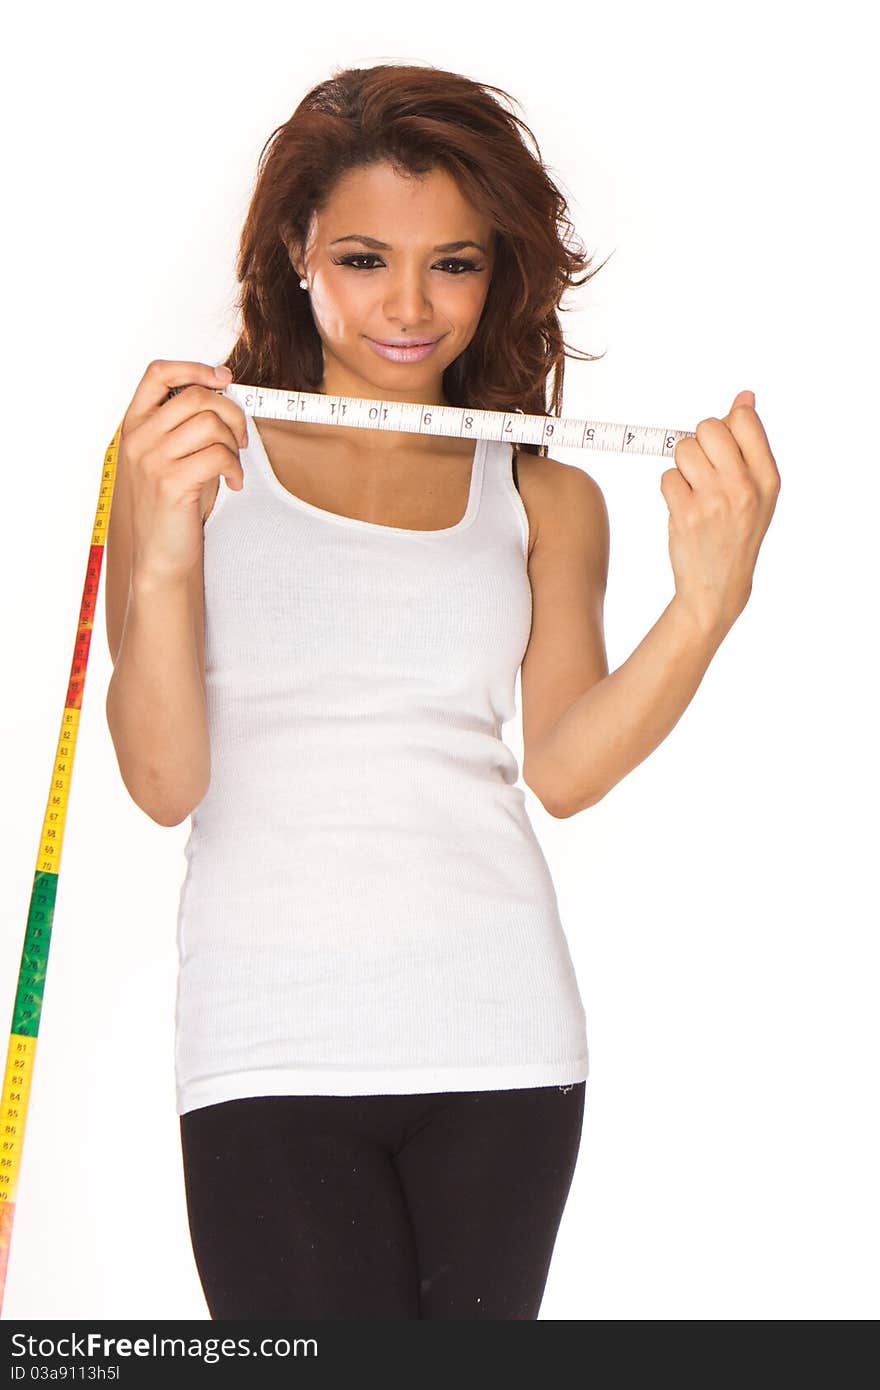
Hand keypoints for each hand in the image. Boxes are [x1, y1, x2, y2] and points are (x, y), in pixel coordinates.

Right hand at [119, 359, 247, 583]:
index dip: (195, 368)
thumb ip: (186, 424)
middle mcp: (138, 438)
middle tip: (241, 439)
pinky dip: (235, 468)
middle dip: (231, 412)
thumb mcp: (173, 456)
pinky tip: (234, 483)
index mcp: (134, 425)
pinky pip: (218, 455)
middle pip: (196, 396)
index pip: (157, 373)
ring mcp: (151, 460)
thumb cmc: (174, 504)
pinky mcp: (170, 483)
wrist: (161, 555)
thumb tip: (223, 391)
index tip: (224, 378)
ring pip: (210, 424)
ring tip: (234, 465)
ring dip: (234, 443)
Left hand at [661, 390, 780, 637]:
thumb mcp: (758, 491)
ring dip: (683, 466)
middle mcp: (744, 486)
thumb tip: (745, 397)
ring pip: (683, 449)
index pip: (743, 418)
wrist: (718, 586)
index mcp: (768, 477)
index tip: (724, 451)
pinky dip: (671, 489)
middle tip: (706, 471)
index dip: (726, 426)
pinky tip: (684, 508)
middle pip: (707, 426)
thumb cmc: (736, 531)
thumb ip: (750, 444)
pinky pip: (667, 477)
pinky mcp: (686, 513)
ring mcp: (714, 500)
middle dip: (700, 443)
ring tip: (696, 491)